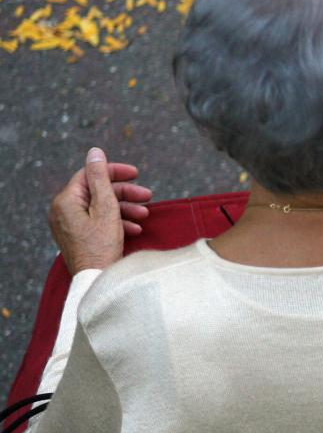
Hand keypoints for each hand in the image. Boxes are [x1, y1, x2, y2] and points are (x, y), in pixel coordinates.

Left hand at [49, 148, 152, 274]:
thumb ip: (101, 178)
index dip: (114, 172)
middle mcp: (64, 211)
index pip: (90, 175)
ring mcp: (70, 225)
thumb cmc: (101, 246)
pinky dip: (117, 222)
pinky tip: (134, 228)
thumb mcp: (106, 208)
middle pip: (97, 192)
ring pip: (100, 208)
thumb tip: (95, 152)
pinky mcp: (79, 236)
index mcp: (66, 201)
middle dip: (125, 194)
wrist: (96, 280)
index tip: (136, 173)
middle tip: (148, 196)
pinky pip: (98, 222)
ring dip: (125, 209)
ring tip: (145, 215)